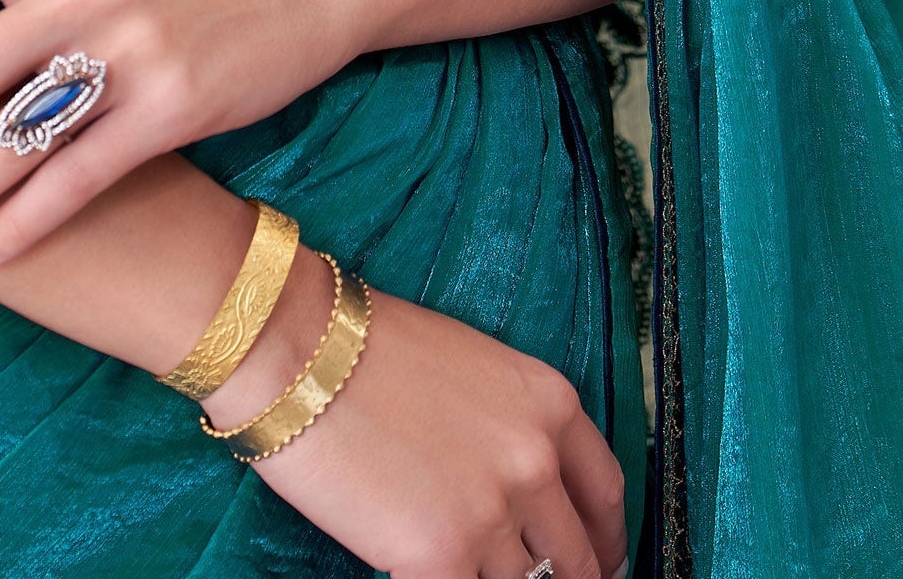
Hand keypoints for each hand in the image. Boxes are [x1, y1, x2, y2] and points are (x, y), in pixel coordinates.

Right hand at [202, 253, 629, 578]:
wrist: (296, 349)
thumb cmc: (367, 346)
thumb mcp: (473, 369)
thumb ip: (511, 428)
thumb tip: (522, 489)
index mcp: (550, 404)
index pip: (606, 496)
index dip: (605, 540)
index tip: (598, 561)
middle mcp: (536, 462)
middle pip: (577, 558)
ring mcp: (493, 516)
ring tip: (473, 569)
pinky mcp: (443, 559)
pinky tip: (429, 573)